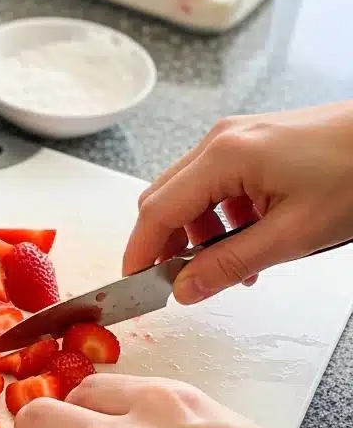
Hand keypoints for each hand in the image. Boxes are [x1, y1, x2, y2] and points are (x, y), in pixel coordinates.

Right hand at [122, 103, 352, 303]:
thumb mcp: (294, 234)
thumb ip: (231, 265)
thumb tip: (184, 289)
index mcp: (223, 156)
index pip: (157, 212)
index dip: (140, 253)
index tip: (134, 286)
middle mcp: (219, 140)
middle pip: (163, 199)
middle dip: (164, 245)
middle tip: (178, 283)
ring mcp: (234, 137)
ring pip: (188, 194)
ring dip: (195, 234)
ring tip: (229, 267)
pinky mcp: (251, 142)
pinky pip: (214, 184)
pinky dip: (218, 217)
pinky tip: (245, 240)